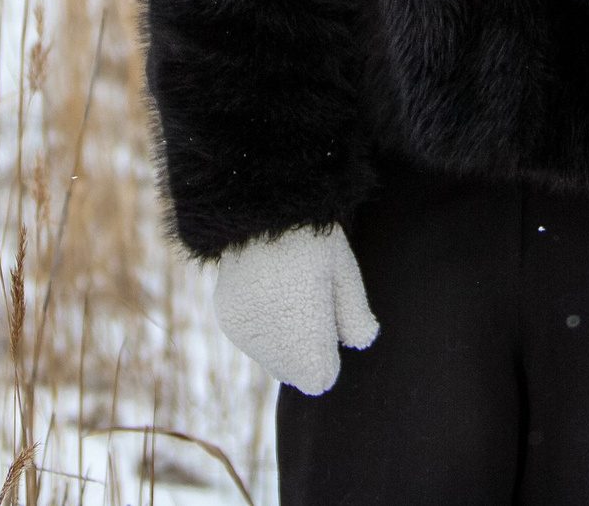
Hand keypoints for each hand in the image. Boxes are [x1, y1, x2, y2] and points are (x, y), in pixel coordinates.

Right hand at [213, 224, 378, 394]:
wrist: (258, 209)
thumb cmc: (312, 238)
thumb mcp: (343, 272)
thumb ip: (355, 315)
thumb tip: (360, 342)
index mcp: (305, 342)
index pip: (320, 380)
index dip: (329, 356)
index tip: (330, 321)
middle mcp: (272, 347)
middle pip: (293, 372)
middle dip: (304, 351)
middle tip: (310, 301)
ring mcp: (246, 333)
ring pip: (271, 357)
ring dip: (282, 339)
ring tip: (287, 289)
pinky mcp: (228, 318)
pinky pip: (251, 338)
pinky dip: (261, 325)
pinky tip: (267, 289)